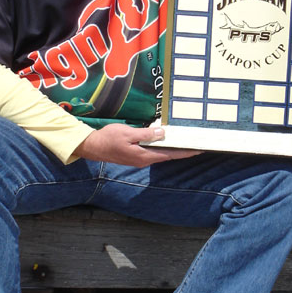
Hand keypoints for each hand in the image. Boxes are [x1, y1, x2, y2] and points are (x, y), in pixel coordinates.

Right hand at [73, 123, 199, 166]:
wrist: (93, 146)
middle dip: (183, 151)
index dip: (185, 152)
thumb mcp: (128, 132)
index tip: (198, 150)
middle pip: (168, 155)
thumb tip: (163, 133)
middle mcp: (144, 160)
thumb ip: (146, 134)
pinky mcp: (135, 155)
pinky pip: (154, 152)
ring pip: (161, 154)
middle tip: (197, 146)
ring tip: (186, 144)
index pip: (170, 154)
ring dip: (174, 150)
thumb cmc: (109, 138)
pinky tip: (166, 142)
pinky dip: (163, 148)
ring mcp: (139, 159)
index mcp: (144, 156)